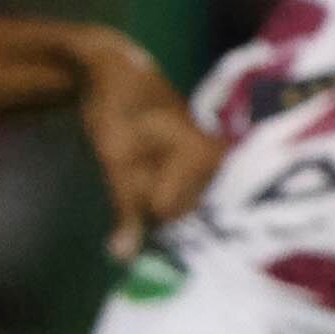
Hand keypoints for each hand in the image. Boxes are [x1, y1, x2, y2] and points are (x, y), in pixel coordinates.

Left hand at [74, 33, 217, 259]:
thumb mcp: (115, 161)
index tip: (128, 159)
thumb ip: (126, 209)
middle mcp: (219, 162)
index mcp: (205, 156)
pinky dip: (156, 189)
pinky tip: (148, 165)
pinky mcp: (200, 168)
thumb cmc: (116, 110)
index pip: (165, 211)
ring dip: (148, 193)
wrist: (117, 76)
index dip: (137, 195)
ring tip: (139, 158)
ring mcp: (211, 165)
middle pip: (174, 213)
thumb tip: (124, 257)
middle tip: (133, 160)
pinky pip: (175, 196)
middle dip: (146, 198)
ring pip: (172, 206)